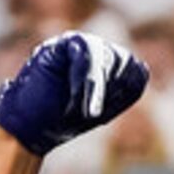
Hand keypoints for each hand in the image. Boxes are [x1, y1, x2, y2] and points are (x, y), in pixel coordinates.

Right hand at [0, 32, 148, 156]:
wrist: (29, 128)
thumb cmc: (63, 120)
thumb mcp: (102, 109)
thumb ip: (123, 91)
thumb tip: (143, 68)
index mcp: (104, 67)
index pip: (131, 67)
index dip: (127, 87)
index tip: (111, 110)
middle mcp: (91, 53)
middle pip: (120, 59)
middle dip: (113, 87)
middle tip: (96, 112)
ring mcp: (74, 47)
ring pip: (102, 54)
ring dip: (98, 87)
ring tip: (89, 112)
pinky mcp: (58, 46)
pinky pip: (82, 52)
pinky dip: (84, 78)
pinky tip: (79, 99)